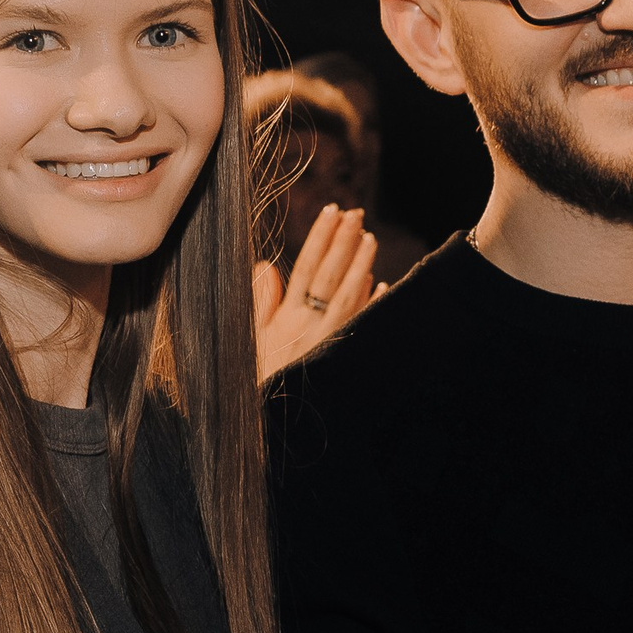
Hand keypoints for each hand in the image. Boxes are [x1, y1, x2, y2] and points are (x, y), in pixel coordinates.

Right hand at [254, 204, 381, 381]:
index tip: (331, 211)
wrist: (271, 420)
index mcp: (287, 317)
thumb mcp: (251, 338)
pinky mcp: (343, 357)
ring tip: (369, 237)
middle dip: (343, 241)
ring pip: (350, 296)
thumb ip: (261, 301)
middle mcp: (311, 326)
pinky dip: (373, 303)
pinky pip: (362, 324)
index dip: (320, 237)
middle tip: (355, 213)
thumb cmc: (258, 377)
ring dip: (361, 265)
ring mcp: (330, 341)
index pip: (307, 266)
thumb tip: (266, 265)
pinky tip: (382, 284)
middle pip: (331, 275)